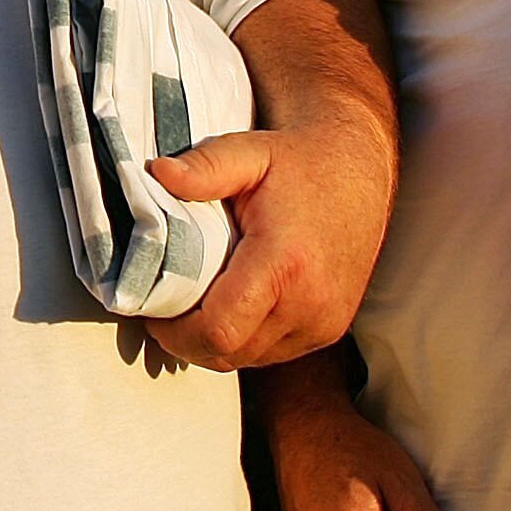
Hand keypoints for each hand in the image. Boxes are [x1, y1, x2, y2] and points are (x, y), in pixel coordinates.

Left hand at [146, 112, 390, 369]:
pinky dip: (243, 340)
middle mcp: (310, 303)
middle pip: (228, 353)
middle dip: (186, 339)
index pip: (218, 330)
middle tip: (163, 309)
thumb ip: (203, 167)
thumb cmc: (298, 161)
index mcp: (286, 263)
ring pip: (248, 359)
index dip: (175, 330)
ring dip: (213, 342)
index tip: (152, 307)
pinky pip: (271, 353)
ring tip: (192, 306)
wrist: (358, 170)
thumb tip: (156, 173)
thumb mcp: (247, 152)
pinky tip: (229, 307)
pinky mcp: (329, 329)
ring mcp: (323, 322)